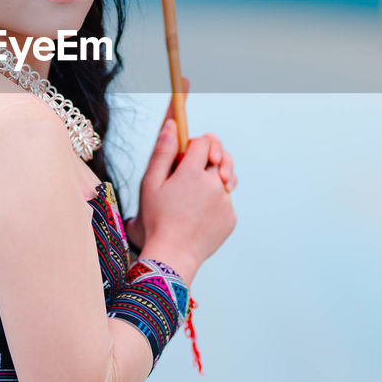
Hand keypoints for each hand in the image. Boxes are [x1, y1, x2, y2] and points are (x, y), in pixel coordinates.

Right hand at [135, 78, 237, 284]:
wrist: (173, 255)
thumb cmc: (157, 219)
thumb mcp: (151, 184)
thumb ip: (163, 152)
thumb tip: (171, 125)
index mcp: (192, 172)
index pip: (204, 141)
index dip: (196, 144)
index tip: (188, 155)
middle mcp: (214, 183)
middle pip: (221, 156)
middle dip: (212, 157)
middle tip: (199, 168)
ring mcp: (225, 201)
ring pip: (227, 178)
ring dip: (216, 179)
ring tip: (199, 193)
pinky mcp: (231, 217)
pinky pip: (226, 201)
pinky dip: (216, 203)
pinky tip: (199, 215)